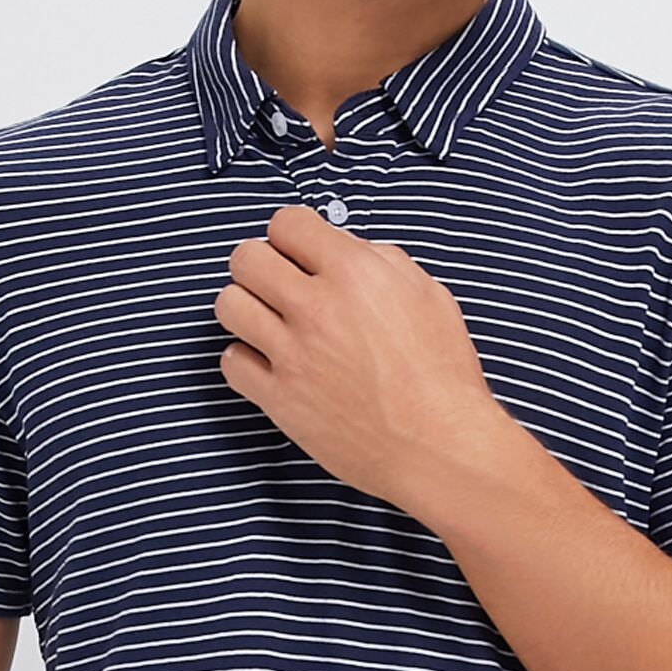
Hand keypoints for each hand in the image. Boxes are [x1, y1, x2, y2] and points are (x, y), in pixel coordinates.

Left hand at [212, 203, 514, 517]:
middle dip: (260, 266)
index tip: (298, 254)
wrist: (439, 446)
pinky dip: (244, 360)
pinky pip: (231, 362)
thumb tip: (344, 251)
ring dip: (245, 308)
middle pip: (246, 259)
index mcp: (355, 272)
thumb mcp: (428, 296)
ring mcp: (293, 354)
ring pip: (228, 305)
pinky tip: (269, 364)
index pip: (286, 223)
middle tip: (277, 286)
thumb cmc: (442, 375)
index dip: (291, 236)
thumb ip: (380, 263)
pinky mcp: (280, 399)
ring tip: (268, 323)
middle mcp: (317, 307)